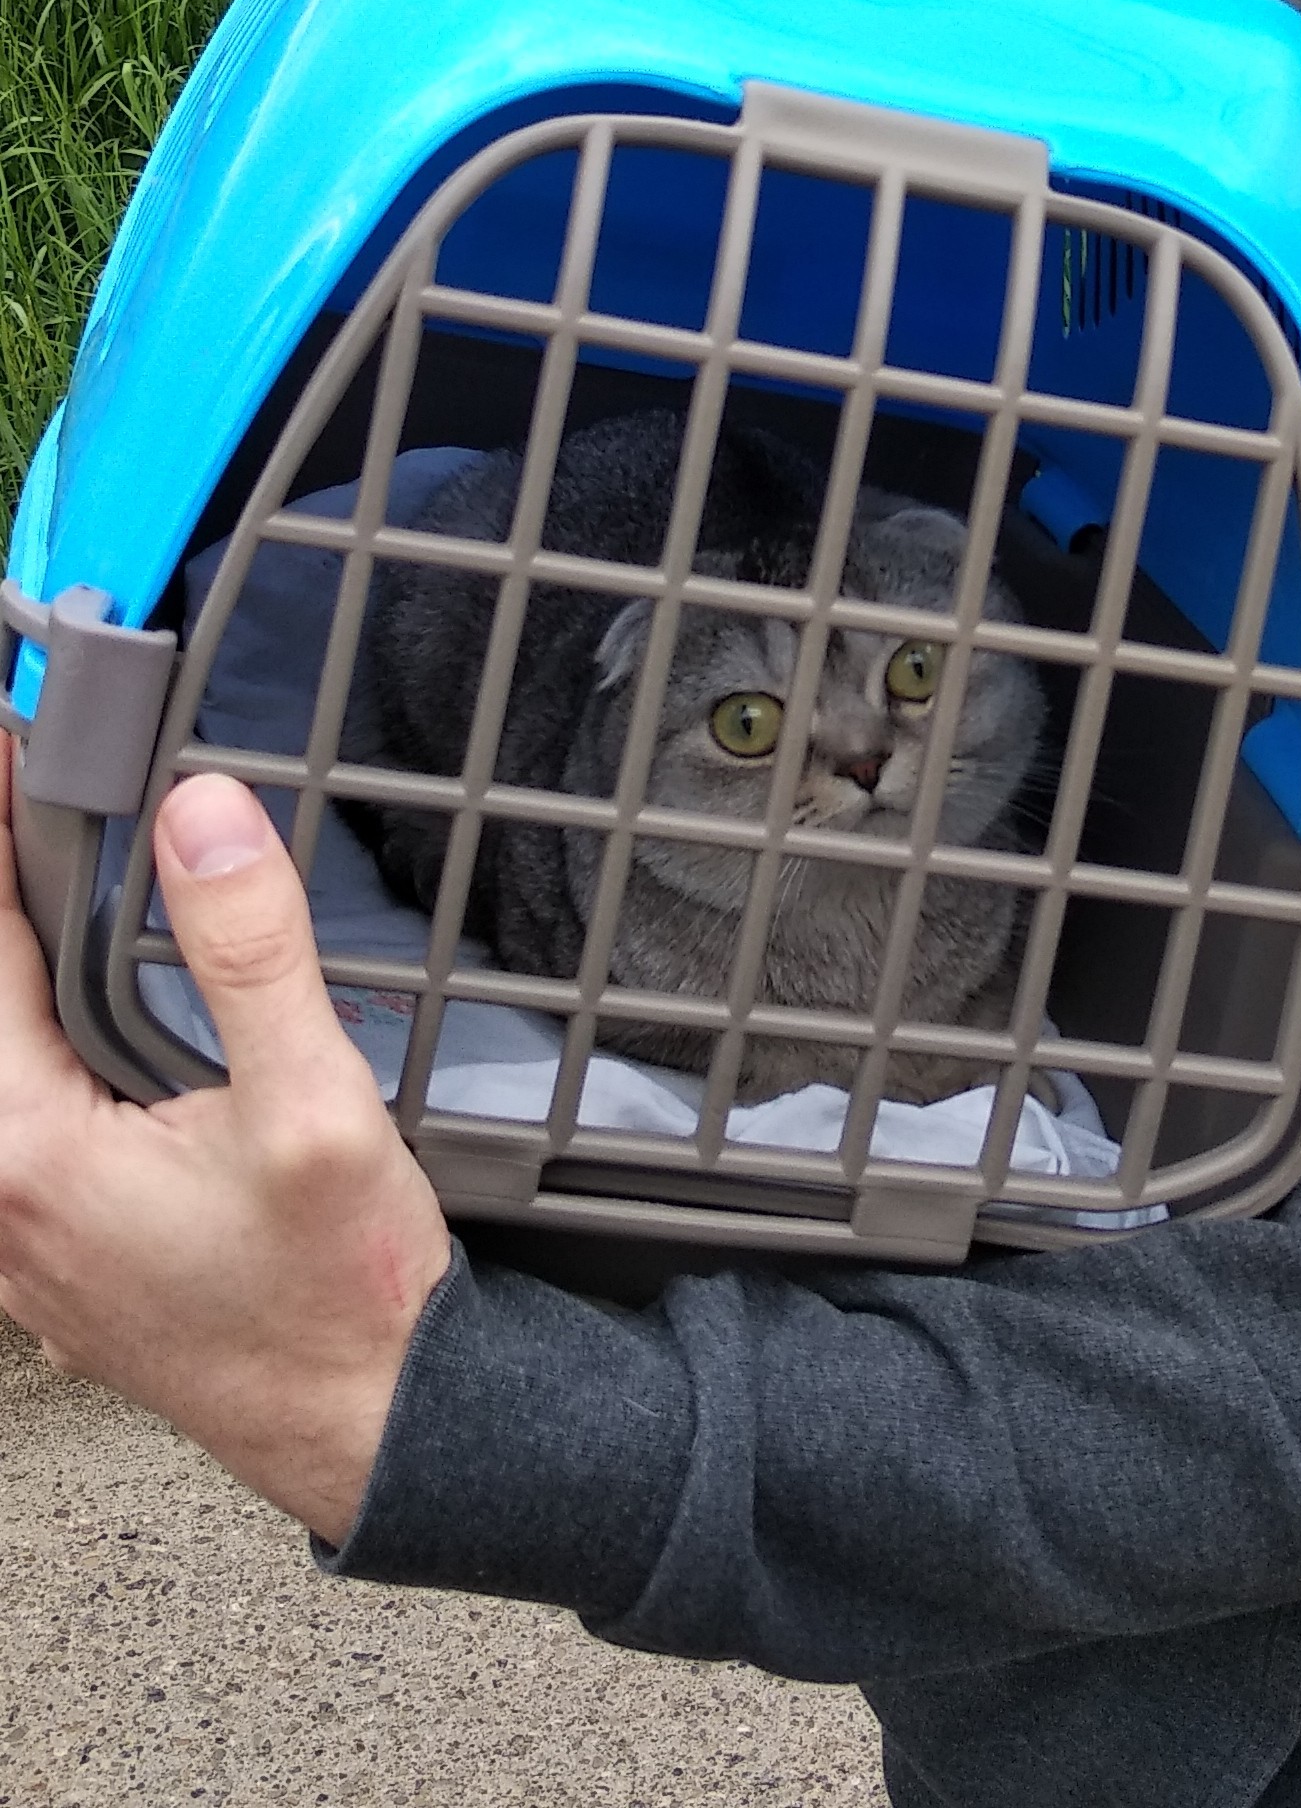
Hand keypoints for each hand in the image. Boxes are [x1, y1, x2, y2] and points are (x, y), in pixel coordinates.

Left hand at [0, 744, 451, 1545]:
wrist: (383, 1430)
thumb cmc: (344, 1301)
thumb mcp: (314, 1110)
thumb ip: (251, 953)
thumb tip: (202, 816)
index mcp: (29, 1156)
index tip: (1, 749)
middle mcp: (3, 1201)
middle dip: (2, 898)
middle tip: (23, 794)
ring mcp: (28, 1237)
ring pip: (1, 1068)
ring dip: (19, 971)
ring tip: (49, 873)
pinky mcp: (68, 1254)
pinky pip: (26, 1119)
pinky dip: (39, 1038)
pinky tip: (86, 1005)